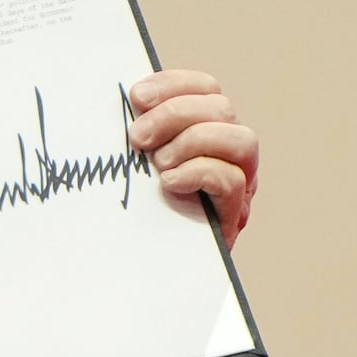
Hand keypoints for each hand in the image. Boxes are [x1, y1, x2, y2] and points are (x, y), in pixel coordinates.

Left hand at [127, 69, 257, 248]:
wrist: (142, 272)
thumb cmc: (132, 211)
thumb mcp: (131, 165)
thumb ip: (134, 134)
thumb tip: (115, 100)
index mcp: (205, 130)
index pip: (206, 88)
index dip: (174, 84)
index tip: (136, 96)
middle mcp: (229, 153)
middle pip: (221, 108)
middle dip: (175, 115)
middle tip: (137, 138)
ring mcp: (239, 184)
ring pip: (241, 140)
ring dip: (193, 142)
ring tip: (158, 163)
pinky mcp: (234, 216)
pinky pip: (233, 181)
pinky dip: (198, 173)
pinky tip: (168, 183)